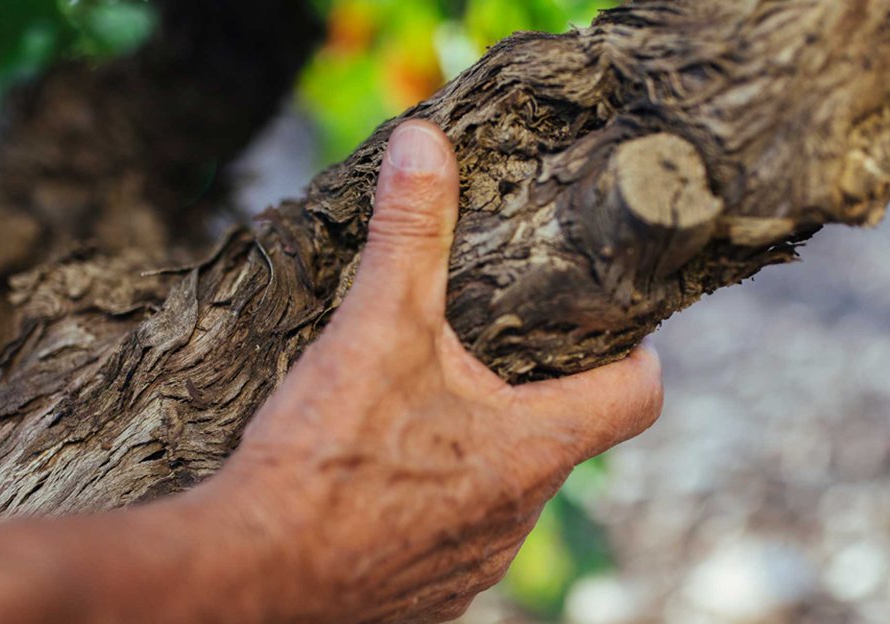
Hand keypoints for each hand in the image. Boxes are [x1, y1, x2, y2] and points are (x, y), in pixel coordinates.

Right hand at [199, 120, 662, 622]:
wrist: (252, 573)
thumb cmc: (325, 459)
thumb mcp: (375, 328)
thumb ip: (409, 233)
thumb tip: (424, 144)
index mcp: (530, 450)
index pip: (637, 399)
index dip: (634, 355)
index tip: (610, 331)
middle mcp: (516, 518)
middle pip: (557, 440)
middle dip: (526, 393)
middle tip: (475, 353)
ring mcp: (472, 566)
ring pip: (498, 492)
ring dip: (471, 451)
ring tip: (410, 414)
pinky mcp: (424, 597)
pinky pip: (447, 540)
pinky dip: (426, 504)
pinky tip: (371, 478)